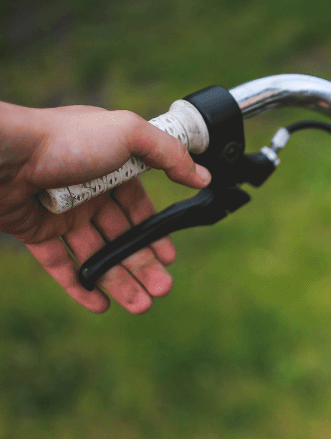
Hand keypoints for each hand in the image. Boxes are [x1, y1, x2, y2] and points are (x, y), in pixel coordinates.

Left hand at [0, 102, 210, 312]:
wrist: (2, 155)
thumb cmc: (65, 139)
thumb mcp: (129, 133)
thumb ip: (169, 154)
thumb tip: (202, 176)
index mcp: (110, 166)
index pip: (138, 206)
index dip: (154, 233)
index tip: (168, 258)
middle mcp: (88, 190)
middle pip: (122, 236)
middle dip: (143, 265)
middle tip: (161, 290)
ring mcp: (62, 213)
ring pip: (97, 254)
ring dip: (120, 281)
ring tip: (141, 305)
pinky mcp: (36, 231)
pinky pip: (62, 264)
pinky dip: (80, 287)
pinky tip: (100, 305)